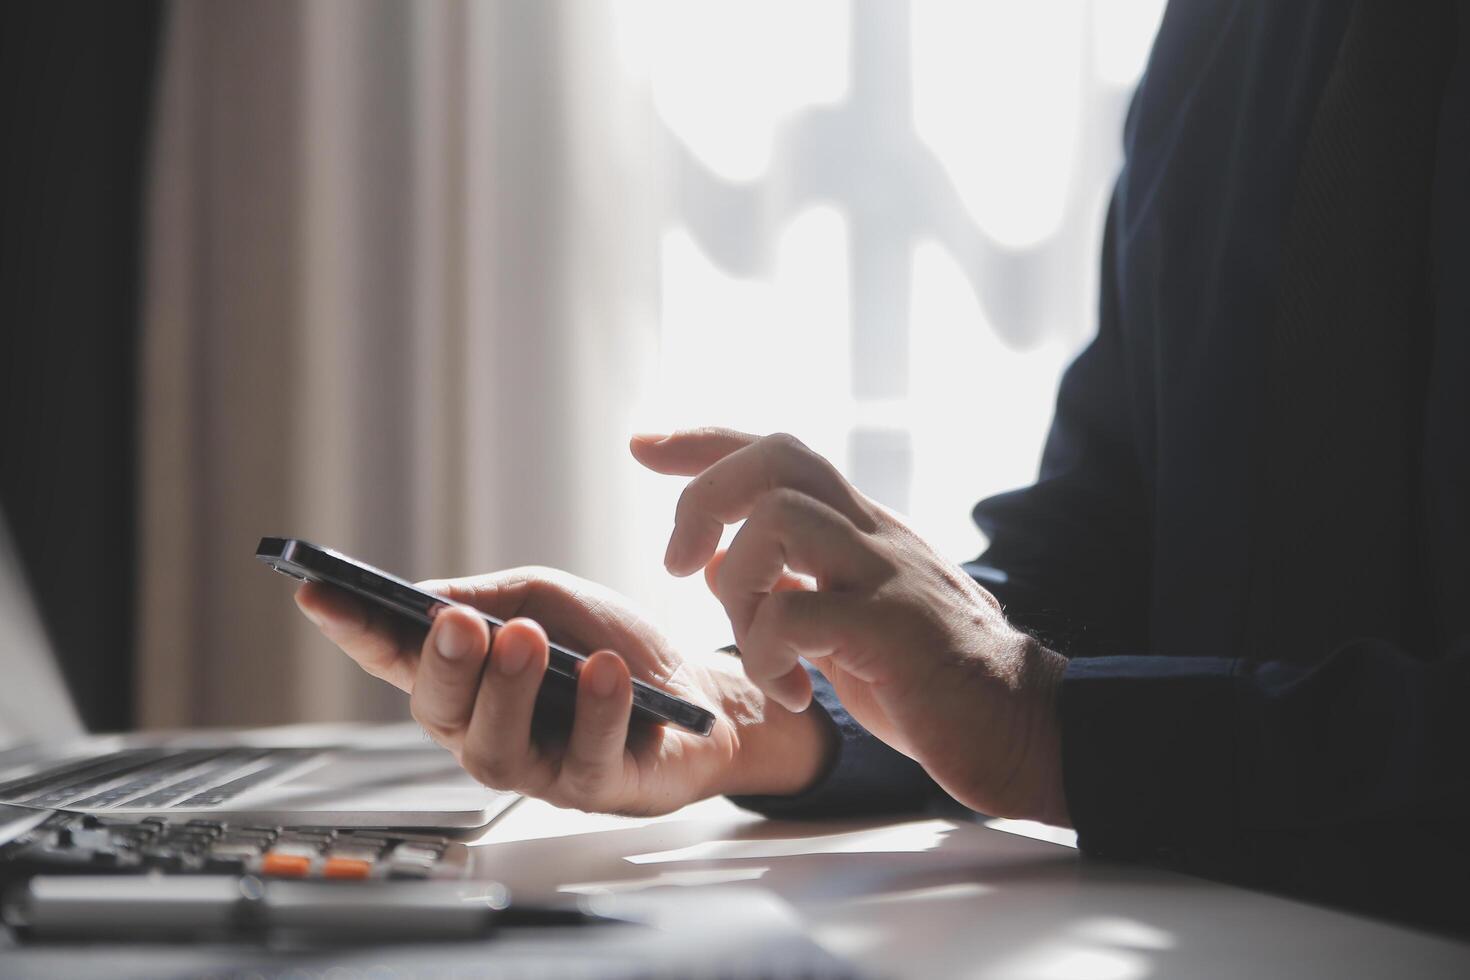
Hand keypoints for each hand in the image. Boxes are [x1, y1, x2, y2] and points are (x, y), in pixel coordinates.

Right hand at [294, 566, 835, 815]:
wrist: (696, 693)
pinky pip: (583, 756)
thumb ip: (491, 598)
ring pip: (496, 746)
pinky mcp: (592, 787)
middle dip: (443, 664)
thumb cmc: (606, 646)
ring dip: (508, 689)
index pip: (395, 656)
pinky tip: (603, 672)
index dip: (352, 631)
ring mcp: (535, 765)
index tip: (316, 593)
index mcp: (465, 678)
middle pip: (439, 709)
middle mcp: (484, 728)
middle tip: (456, 622)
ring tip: (525, 639)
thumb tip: (428, 601)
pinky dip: (594, 709)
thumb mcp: (546, 600)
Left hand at [632, 428, 1069, 824]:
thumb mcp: (843, 623)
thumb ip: (786, 584)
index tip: (642, 445)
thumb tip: (712, 558)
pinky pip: (800, 614)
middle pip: (778, 456)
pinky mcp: (897, 632)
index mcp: (860, 529)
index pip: (777, 450)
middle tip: (674, 564)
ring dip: (738, 587)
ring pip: (781, 519)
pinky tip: (789, 695)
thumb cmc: (931, 682)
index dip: (703, 440)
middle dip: (704, 496)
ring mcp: (888, 576)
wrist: (1027, 730)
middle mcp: (875, 534)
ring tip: (756, 648)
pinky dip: (769, 655)